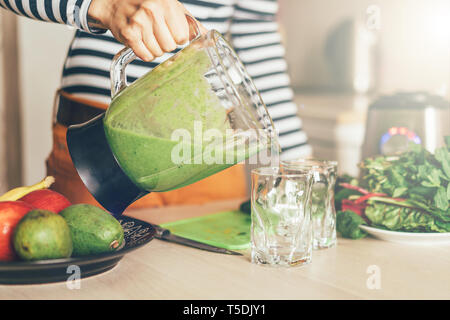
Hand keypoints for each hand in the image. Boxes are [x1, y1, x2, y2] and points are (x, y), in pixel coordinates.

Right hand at [88, 0, 206, 60]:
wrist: (114, 2)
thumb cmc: (147, 5)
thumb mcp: (171, 7)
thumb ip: (191, 24)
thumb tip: (211, 39)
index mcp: (167, 3)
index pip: (182, 37)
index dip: (177, 37)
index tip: (169, 31)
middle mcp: (152, 11)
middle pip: (170, 46)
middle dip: (165, 44)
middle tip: (156, 34)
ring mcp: (139, 22)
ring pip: (158, 53)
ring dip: (155, 49)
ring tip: (147, 35)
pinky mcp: (128, 34)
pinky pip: (146, 56)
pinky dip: (145, 53)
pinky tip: (140, 41)